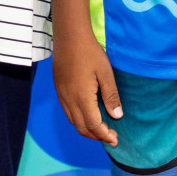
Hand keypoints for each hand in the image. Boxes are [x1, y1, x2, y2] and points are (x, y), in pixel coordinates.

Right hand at [52, 28, 122, 145]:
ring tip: (101, 128)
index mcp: (82, 97)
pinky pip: (67, 112)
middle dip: (97, 136)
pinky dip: (78, 120)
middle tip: (110, 136)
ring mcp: (62, 95)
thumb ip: (111, 95)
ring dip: (87, 129)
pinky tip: (87, 114)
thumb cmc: (90, 52)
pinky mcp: (59, 89)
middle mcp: (69, 100)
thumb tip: (117, 116)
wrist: (69, 36)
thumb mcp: (105, 73)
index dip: (105, 135)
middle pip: (82, 127)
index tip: (115, 139)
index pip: (93, 125)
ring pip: (73, 121)